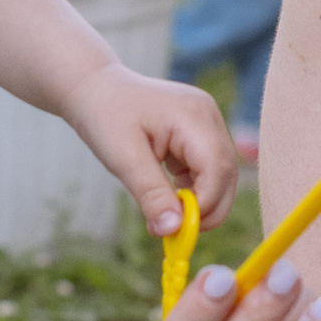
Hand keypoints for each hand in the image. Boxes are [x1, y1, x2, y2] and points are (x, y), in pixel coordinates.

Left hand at [60, 65, 240, 239]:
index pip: (217, 167)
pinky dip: (194, 189)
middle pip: (226, 173)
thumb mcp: (123, 158)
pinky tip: (171, 197)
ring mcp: (207, 123)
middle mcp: (208, 115)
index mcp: (193, 115)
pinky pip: (208, 169)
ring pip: (220, 174)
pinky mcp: (199, 133)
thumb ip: (151, 194)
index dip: (205, 203)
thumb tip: (173, 229)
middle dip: (207, 208)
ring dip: (201, 201)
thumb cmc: (105, 116)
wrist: (94, 89)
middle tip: (176, 232)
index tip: (179, 229)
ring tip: (168, 215)